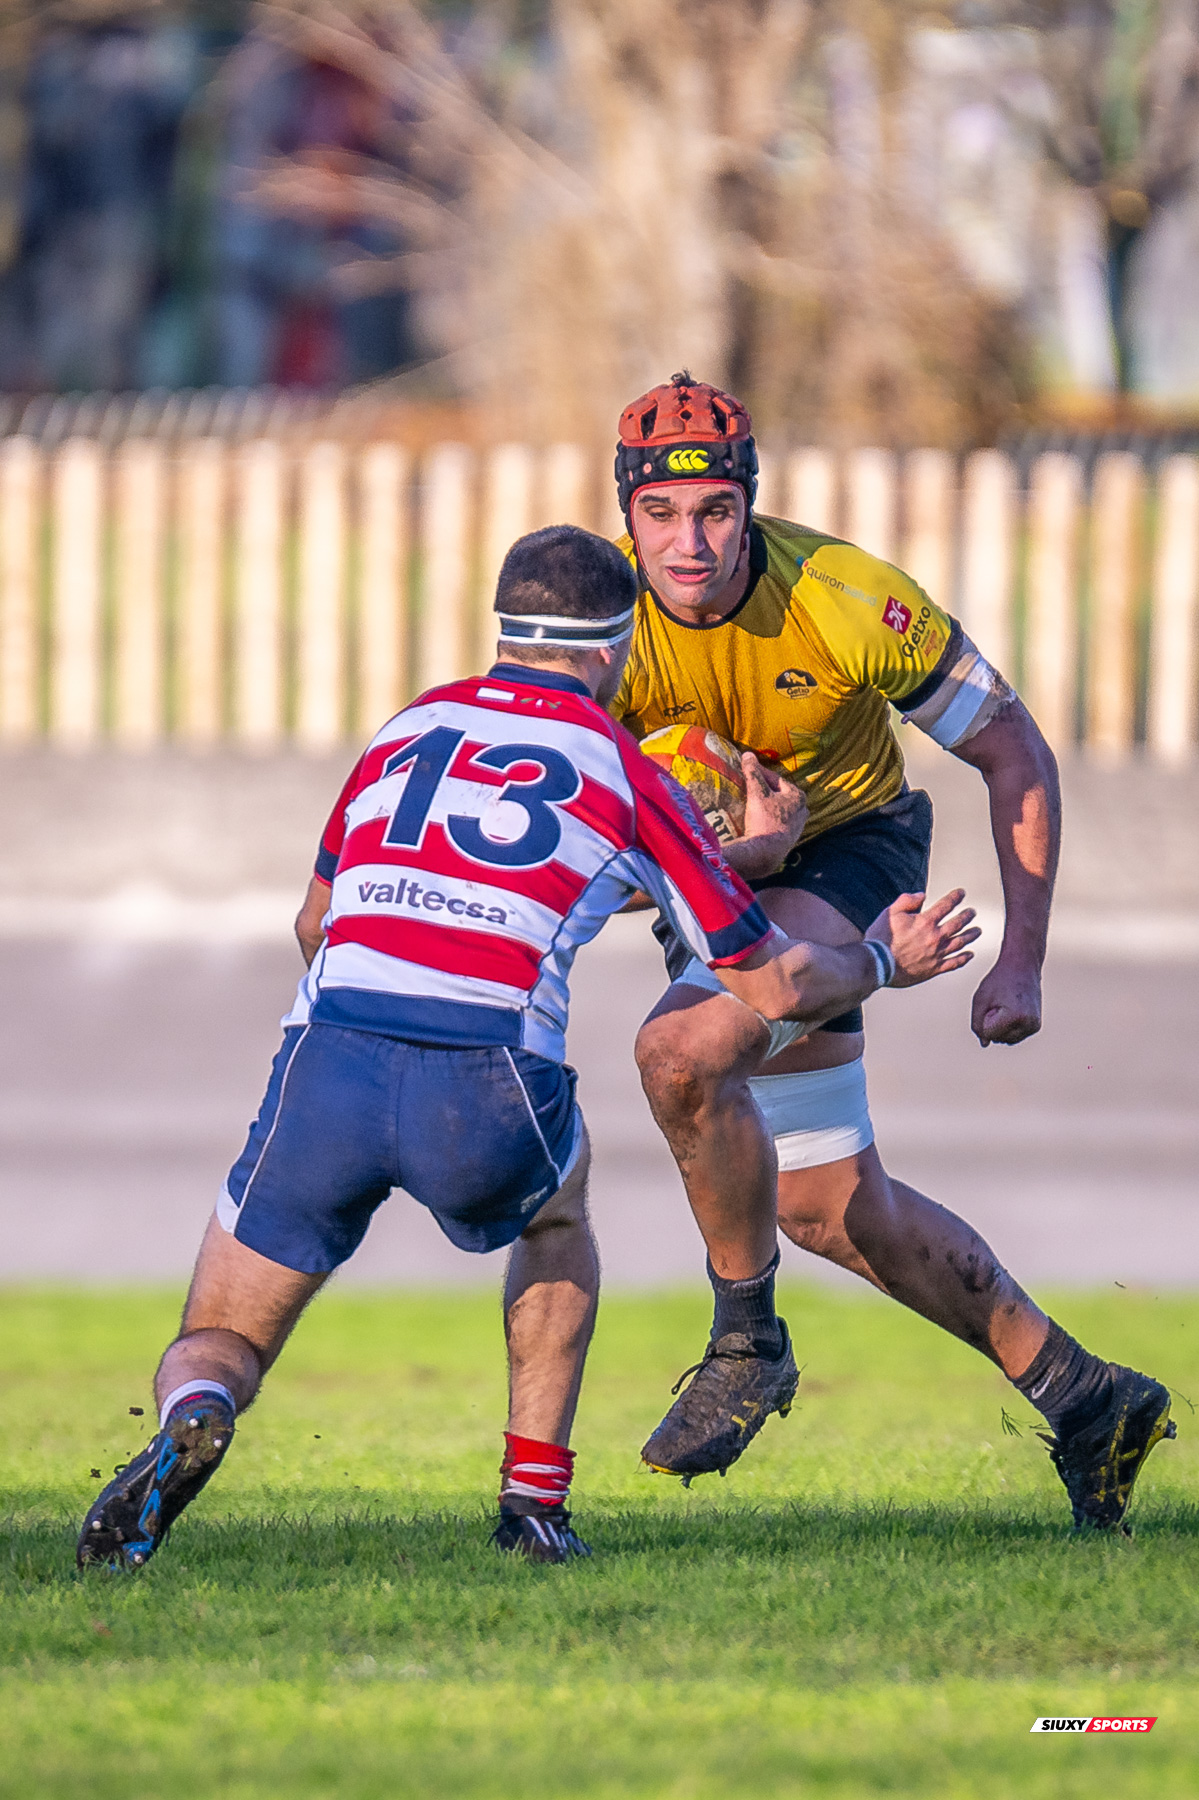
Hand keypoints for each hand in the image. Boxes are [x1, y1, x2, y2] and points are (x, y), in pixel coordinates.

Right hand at [726, 754, 807, 879]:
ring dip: (768, 804)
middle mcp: (802, 810)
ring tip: (753, 802)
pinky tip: (759, 819)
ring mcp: (797, 826)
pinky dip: (769, 817)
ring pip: (780, 809)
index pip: (776, 779)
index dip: (761, 773)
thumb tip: (748, 755)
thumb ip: (753, 773)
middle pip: (780, 794)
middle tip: (750, 785)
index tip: (748, 769)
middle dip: (766, 789)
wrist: (765, 853)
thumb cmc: (765, 819)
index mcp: (798, 796)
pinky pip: (778, 822)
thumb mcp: (757, 793)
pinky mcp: (789, 839)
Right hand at [865, 889, 979, 988]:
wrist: (878, 964)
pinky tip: (970, 955)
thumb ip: (906, 901)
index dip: (955, 897)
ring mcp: (936, 954)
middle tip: (973, 912)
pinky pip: (954, 963)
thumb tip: (922, 896)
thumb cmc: (881, 938)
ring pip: (960, 943)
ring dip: (970, 936)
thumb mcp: (890, 912)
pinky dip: (963, 959)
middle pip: (957, 924)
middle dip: (967, 916)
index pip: (945, 905)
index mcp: (925, 922)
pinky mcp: (934, 969)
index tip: (961, 893)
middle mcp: (935, 937)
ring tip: (977, 931)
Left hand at [970, 952, 1042, 1044]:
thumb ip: (977, 1023)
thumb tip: (984, 1044)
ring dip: (999, 1026)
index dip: (984, 1017)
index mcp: (1016, 1017)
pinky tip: (1011, 1009)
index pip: (988, 1033)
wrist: (1023, 965)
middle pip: (996, 1038)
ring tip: (1005, 1005)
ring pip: (1005, 1039)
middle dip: (992, 1023)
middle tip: (1000, 1001)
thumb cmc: (999, 980)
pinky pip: (1013, 1036)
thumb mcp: (980, 999)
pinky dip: (1007, 1026)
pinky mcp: (1036, 1027)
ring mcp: (1034, 1027)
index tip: (993, 1001)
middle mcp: (1029, 1024)